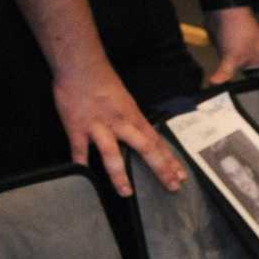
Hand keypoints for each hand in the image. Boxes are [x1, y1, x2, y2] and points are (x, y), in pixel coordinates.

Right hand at [52, 61, 184, 196]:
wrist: (81, 66)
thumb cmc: (102, 80)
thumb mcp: (124, 100)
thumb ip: (129, 119)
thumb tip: (136, 135)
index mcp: (133, 116)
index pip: (156, 141)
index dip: (169, 159)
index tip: (181, 175)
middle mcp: (120, 123)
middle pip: (145, 148)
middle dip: (160, 168)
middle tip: (172, 186)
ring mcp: (98, 126)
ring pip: (112, 153)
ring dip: (120, 174)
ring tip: (126, 193)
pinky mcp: (77, 126)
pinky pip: (79, 148)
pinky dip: (81, 162)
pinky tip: (84, 175)